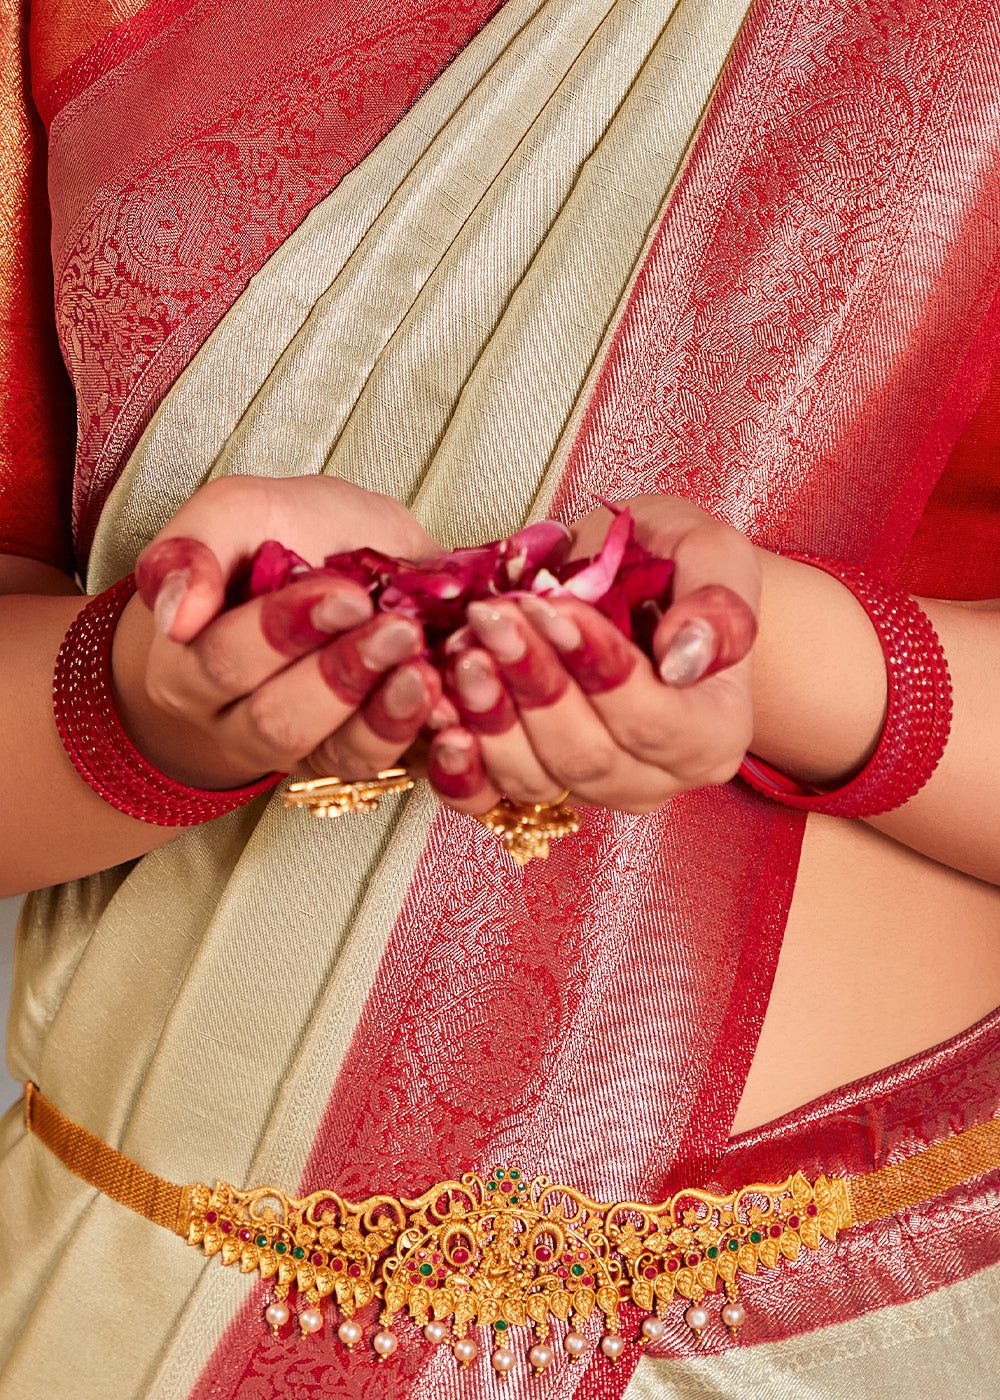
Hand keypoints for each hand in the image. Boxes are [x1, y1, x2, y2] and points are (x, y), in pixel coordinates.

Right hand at [113, 475, 443, 789]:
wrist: (335, 560)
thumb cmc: (280, 536)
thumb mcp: (234, 514)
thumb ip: (195, 549)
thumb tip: (178, 615)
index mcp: (190, 662)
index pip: (226, 660)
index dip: (284, 631)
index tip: (345, 594)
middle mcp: (237, 721)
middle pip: (278, 720)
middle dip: (341, 677)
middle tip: (398, 629)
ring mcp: (303, 749)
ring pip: (336, 755)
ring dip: (385, 717)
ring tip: (426, 673)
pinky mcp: (361, 756)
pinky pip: (390, 767)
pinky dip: (422, 737)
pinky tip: (450, 703)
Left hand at [424, 495, 759, 814]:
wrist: (639, 592)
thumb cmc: (678, 568)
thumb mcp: (712, 554)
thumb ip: (719, 604)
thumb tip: (684, 659)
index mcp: (713, 732)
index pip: (655, 721)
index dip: (599, 670)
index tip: (552, 610)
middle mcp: (656, 778)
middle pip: (588, 756)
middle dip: (534, 684)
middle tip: (492, 618)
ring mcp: (593, 791)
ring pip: (535, 779)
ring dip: (489, 716)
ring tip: (462, 648)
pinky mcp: (536, 788)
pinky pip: (489, 796)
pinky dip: (457, 762)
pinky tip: (437, 712)